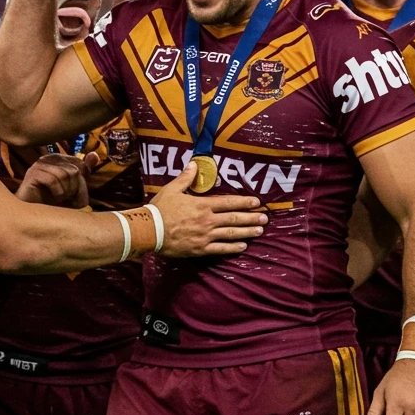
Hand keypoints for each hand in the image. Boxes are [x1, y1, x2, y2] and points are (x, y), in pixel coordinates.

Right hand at [16, 153, 98, 207]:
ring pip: (65, 174)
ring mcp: (39, 165)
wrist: (33, 216)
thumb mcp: (73, 187)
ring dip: (66, 192)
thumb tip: (95, 154)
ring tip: (60, 199)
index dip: (82, 184)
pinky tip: (53, 198)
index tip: (76, 197)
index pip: (80, 165)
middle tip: (68, 200)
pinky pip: (53, 180)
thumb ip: (84, 171)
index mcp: (59, 158)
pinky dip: (57, 193)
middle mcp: (49, 158)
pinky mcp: (32, 174)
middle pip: (75, 170)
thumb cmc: (52, 201)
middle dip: (75, 190)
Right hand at [151, 162, 265, 256]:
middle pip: (234, 219)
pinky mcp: (200, 249)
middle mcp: (208, 220)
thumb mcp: (172, 189)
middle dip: (251, 218)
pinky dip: (233, 248)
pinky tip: (243, 246)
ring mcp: (205, 236)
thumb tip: (194, 165)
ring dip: (247, 232)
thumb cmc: (160, 209)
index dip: (244, 202)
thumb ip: (186, 178)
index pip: (228, 202)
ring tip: (259, 231)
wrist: (149, 231)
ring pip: (231, 234)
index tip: (256, 202)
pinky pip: (220, 249)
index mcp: (202, 205)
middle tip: (265, 218)